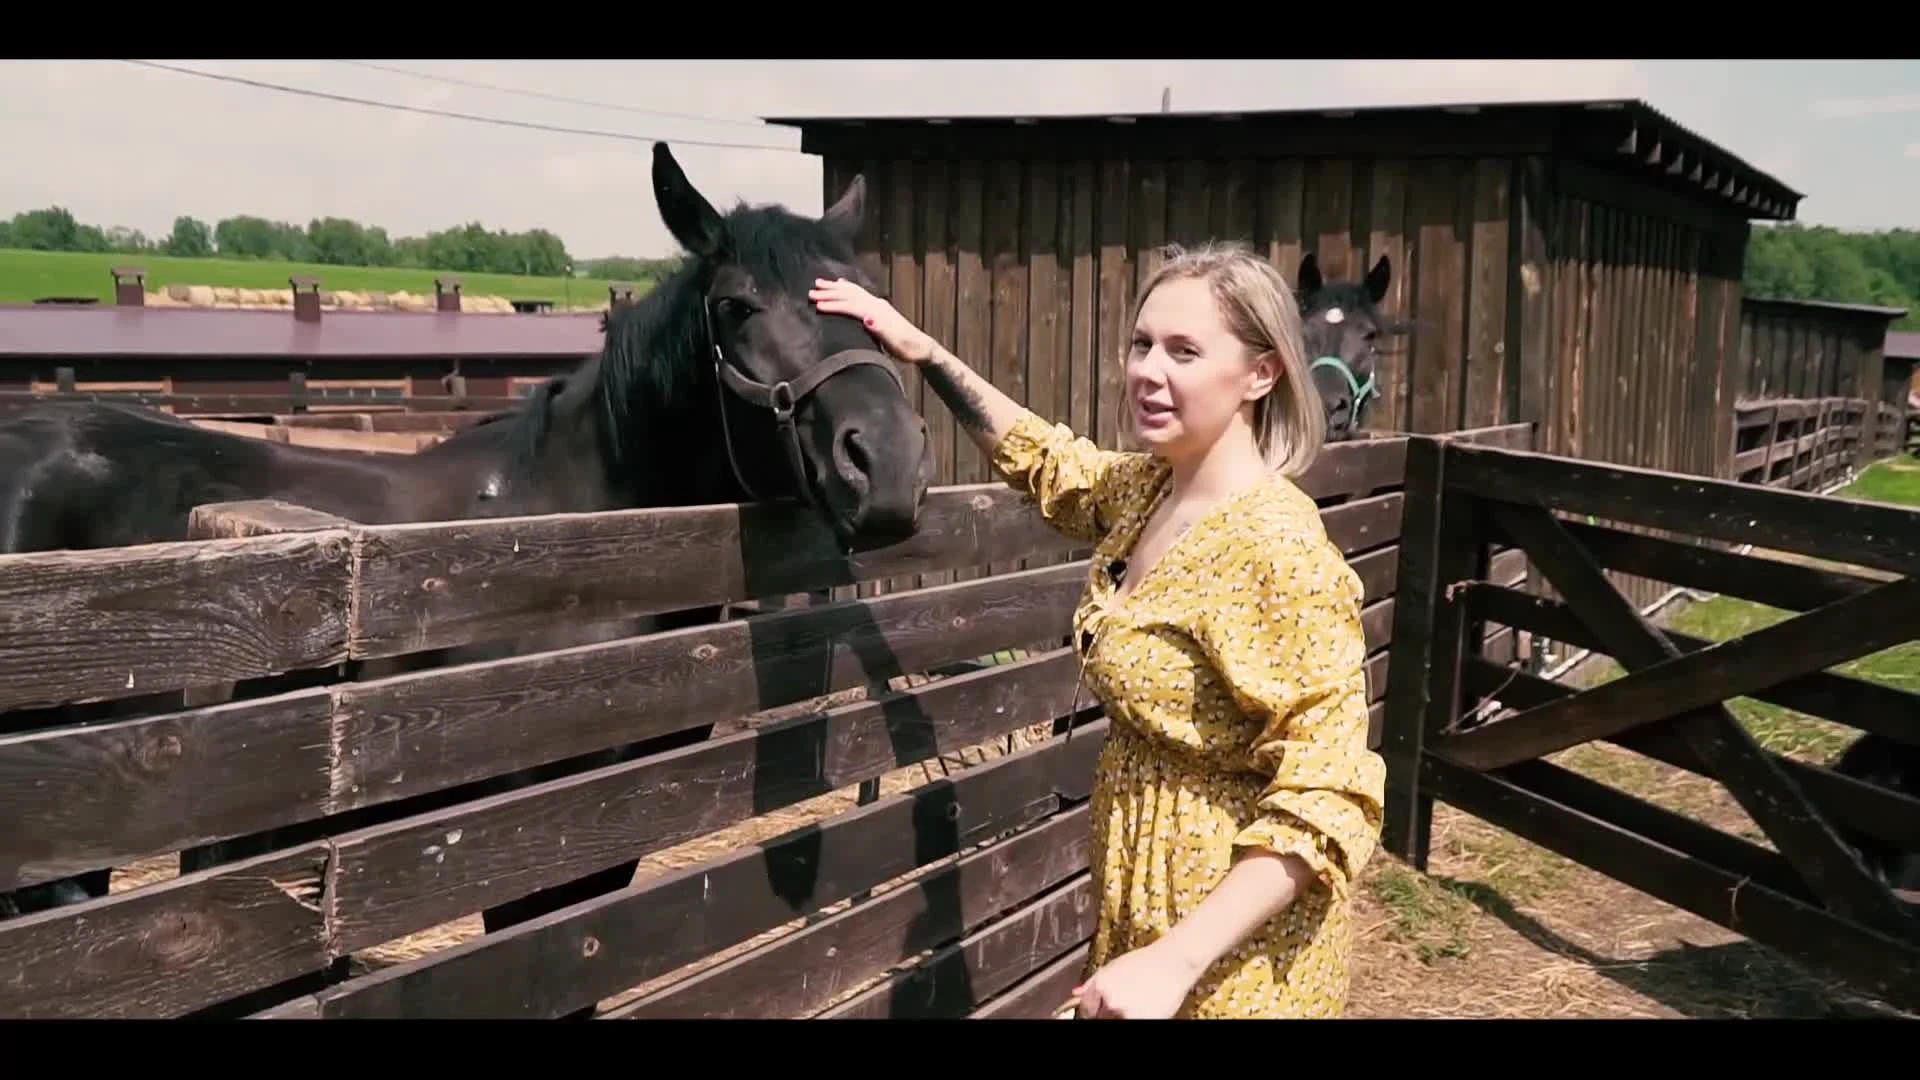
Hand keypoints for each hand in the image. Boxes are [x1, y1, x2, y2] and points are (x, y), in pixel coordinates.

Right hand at [809, 277, 936, 363]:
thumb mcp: (895, 342)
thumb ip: (880, 329)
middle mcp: (877, 304)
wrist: (921, 347)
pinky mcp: (879, 307)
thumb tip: (866, 318)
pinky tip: (841, 283)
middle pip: (850, 295)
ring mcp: (878, 304)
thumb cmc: (907, 348)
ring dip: (835, 287)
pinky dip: (847, 286)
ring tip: (819, 282)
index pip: (852, 306)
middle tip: (811, 292)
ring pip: (853, 291)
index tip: (817, 305)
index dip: (834, 305)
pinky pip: (859, 292)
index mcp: (878, 312)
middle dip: (830, 293)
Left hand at [1070, 941, 1201, 1018]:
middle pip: (1100, 1017)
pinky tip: (1146, 1005)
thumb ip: (1094, 982)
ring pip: (1117, 1020)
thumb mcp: (1115, 966)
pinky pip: (1132, 1021)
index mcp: (1100, 984)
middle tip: (1127, 999)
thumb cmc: (1148, 961)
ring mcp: (1124, 1013)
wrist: (1174, 963)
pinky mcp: (1140, 1021)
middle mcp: (1109, 1000)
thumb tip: (1077, 993)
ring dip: (1123, 1014)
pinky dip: (1138, 1016)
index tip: (1098, 1009)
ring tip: (1139, 999)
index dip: (1093, 1009)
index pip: (1085, 1009)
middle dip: (1108, 1011)